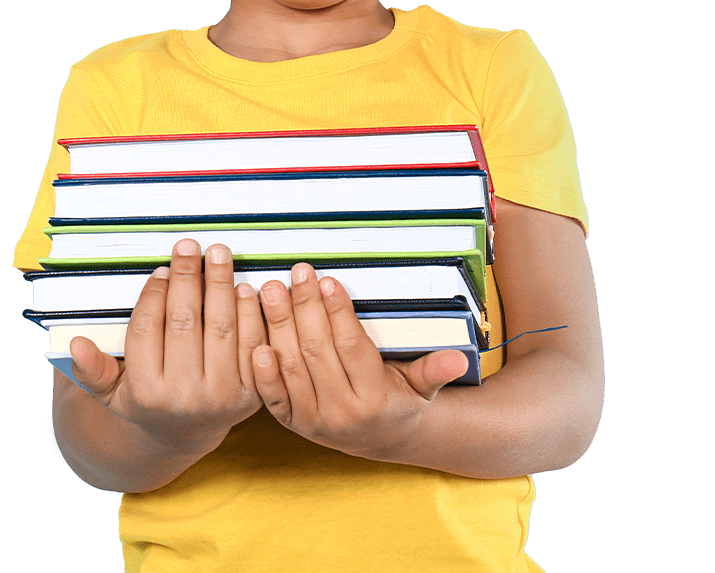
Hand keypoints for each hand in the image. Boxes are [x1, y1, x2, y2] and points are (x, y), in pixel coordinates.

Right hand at [69, 239, 265, 455]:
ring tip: (219, 254)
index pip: (147, 331)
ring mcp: (222, 396)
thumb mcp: (113, 393)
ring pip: (221, 327)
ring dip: (220, 285)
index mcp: (146, 394)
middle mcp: (185, 397)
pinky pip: (252, 341)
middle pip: (185, 322)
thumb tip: (76, 344)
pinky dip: (249, 311)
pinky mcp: (253, 392)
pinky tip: (242, 286)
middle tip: (189, 246)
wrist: (189, 433)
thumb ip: (94, 370)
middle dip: (187, 277)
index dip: (153, 296)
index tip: (160, 269)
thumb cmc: (148, 400)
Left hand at [251, 262, 468, 459]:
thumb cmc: (400, 401)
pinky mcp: (290, 423)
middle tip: (297, 274)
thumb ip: (434, 370)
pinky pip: (271, 395)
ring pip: (291, 366)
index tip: (327, 280)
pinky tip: (255, 340)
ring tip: (271, 290)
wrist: (378, 440)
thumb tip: (458, 359)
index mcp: (374, 399)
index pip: (352, 346)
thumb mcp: (422, 387)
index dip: (338, 312)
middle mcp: (340, 413)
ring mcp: (311, 420)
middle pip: (317, 351)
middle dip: (304, 307)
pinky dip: (262, 369)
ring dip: (278, 325)